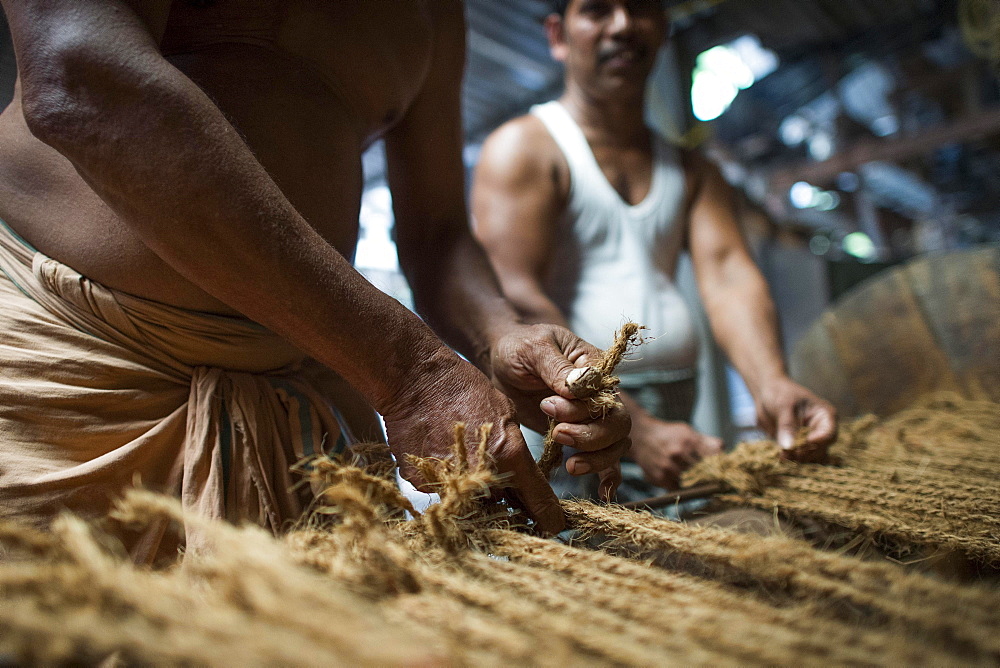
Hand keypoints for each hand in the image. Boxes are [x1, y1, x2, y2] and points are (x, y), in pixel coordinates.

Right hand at [381, 348, 564, 533]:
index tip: (554, 525)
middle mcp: (481, 474)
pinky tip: (446, 458)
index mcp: (508, 454)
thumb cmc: (463, 389)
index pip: (537, 498)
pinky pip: (444, 492)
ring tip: (471, 468)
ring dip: (476, 494)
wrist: (416, 381)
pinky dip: (448, 482)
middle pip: (501, 507)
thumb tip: (521, 476)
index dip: (548, 515)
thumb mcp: (505, 412)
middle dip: (506, 504)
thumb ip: (515, 448)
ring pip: (471, 503)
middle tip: (507, 494)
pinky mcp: (423, 482)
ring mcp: (450, 480)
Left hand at [488, 323, 631, 500]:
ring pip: (616, 444)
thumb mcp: (534, 349)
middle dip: (589, 436)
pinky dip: (608, 476)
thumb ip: (557, 367)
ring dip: (597, 458)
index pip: (605, 394)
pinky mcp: (579, 436)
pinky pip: (606, 459)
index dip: (583, 408)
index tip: (548, 404)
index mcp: (595, 367)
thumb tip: (579, 387)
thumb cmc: (518, 348)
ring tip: (570, 465)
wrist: (500, 361)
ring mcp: (591, 418)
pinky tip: (602, 492)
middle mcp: (600, 394)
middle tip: (557, 433)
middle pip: (617, 423)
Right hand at [631, 418, 722, 488]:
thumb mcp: (688, 431)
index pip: (713, 457)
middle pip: (704, 473)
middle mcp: (678, 453)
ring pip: (691, 483)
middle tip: (714, 480)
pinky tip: (680, 479)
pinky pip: (677, 488)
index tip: (724, 471)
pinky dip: (681, 486)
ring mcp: (668, 467)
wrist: (641, 437)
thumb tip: (724, 451)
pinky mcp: (659, 477)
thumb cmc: (669, 434)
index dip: (721, 466)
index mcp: (689, 440)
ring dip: (696, 483)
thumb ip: (707, 441)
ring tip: (697, 480)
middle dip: (711, 477)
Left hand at [755, 376, 837, 461]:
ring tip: (782, 456)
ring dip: (797, 459)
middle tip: (787, 453)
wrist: (767, 394)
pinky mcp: (798, 447)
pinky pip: (799, 459)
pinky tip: (780, 458)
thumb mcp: (783, 405)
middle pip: (820, 449)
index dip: (819, 441)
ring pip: (810, 457)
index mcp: (825, 416)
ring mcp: (810, 440)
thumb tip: (788, 446)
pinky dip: (791, 460)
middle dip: (805, 453)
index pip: (829, 434)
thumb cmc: (780, 393)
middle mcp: (821, 430)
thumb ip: (787, 425)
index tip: (805, 442)